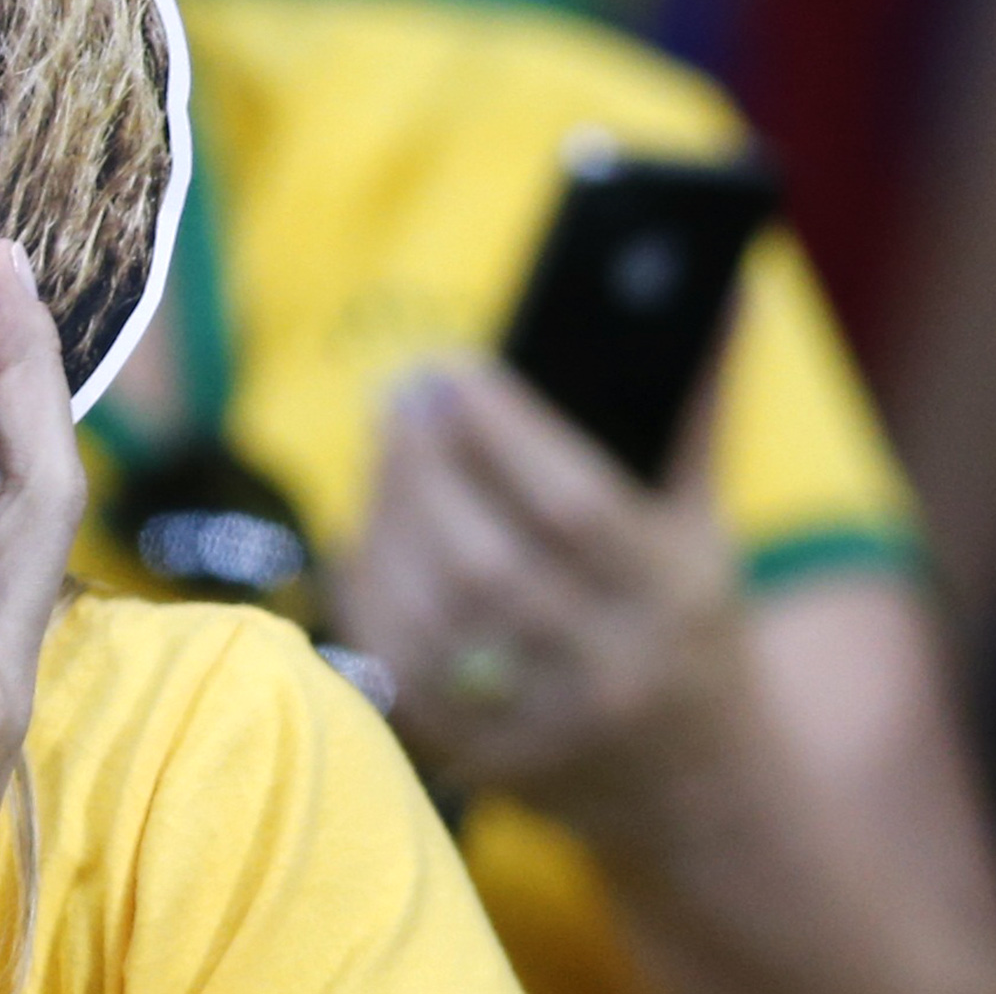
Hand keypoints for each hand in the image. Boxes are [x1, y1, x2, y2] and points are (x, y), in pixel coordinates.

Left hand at [335, 360, 759, 836]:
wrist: (699, 796)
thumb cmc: (695, 627)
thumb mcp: (710, 530)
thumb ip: (694, 415)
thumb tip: (721, 287)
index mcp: (674, 601)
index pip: (573, 506)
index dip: (502, 429)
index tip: (452, 365)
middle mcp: (609, 670)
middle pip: (486, 559)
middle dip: (427, 462)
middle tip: (400, 391)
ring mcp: (538, 723)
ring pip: (429, 608)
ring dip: (387, 512)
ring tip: (385, 447)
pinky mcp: (476, 756)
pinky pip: (392, 662)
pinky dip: (366, 585)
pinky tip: (364, 528)